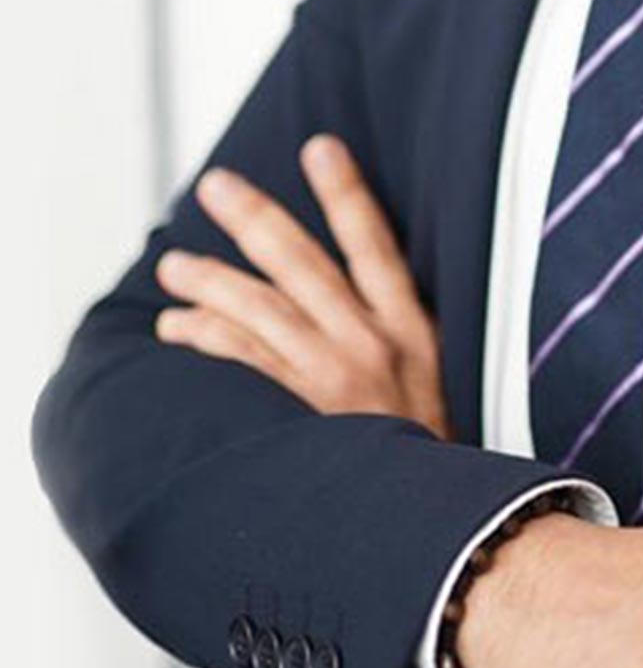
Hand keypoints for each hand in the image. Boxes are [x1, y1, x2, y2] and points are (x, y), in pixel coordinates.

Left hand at [153, 134, 452, 440]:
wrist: (444, 521)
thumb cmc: (434, 448)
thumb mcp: (437, 376)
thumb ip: (401, 331)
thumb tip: (360, 283)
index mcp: (413, 327)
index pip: (376, 243)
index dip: (346, 193)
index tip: (320, 147)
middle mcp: (374, 344)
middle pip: (305, 265)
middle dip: (256, 219)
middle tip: (215, 186)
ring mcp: (336, 380)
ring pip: (263, 311)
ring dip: (213, 282)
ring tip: (173, 266)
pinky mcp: (304, 419)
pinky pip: (245, 365)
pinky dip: (209, 339)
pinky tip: (178, 326)